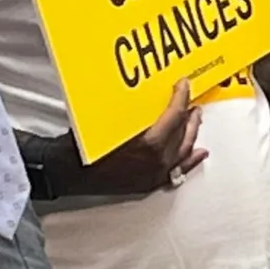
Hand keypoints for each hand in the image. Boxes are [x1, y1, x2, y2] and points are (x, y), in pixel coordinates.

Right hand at [82, 80, 206, 194]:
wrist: (70, 172)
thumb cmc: (84, 147)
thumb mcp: (110, 121)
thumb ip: (134, 112)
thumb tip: (146, 96)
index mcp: (149, 143)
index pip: (174, 115)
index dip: (181, 97)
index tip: (184, 85)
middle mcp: (157, 160)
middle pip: (183, 132)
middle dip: (188, 114)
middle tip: (190, 101)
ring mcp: (156, 173)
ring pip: (184, 149)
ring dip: (191, 132)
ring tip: (194, 120)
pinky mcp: (151, 183)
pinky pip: (178, 171)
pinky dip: (191, 161)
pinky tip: (199, 153)